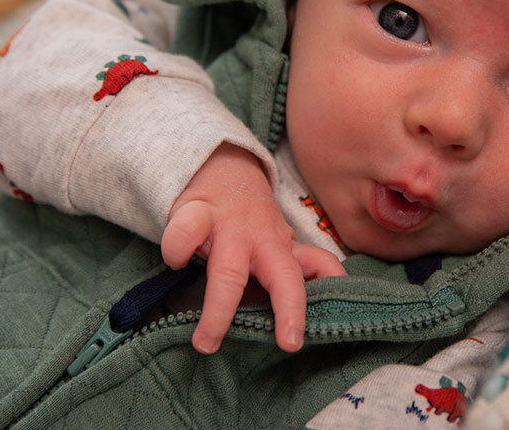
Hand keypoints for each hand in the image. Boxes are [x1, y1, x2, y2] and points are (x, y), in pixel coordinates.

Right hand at [161, 142, 345, 352]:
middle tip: (289, 342)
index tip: (332, 322)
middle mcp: (262, 238)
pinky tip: (176, 262)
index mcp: (283, 247)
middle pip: (283, 274)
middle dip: (290, 308)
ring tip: (205, 342)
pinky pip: (185, 235)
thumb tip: (316, 310)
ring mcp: (230, 226)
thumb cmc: (248, 220)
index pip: (318, 266)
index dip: (331, 287)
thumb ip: (295, 270)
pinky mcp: (195, 212)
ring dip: (219, 310)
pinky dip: (177, 252)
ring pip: (229, 272)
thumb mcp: (276, 242)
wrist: (218, 165)